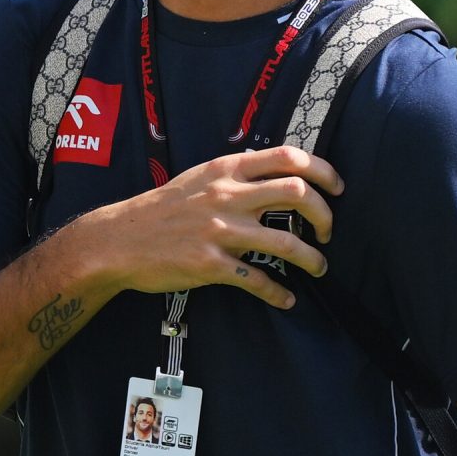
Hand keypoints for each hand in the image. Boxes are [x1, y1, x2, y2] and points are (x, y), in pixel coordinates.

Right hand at [82, 146, 343, 309]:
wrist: (119, 239)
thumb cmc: (162, 208)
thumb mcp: (200, 176)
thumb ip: (237, 174)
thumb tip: (277, 174)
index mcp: (227, 169)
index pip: (289, 157)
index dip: (322, 170)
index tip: (336, 188)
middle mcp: (227, 195)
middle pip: (297, 194)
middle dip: (324, 215)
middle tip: (329, 231)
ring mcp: (219, 231)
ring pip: (286, 243)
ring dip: (312, 259)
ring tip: (319, 267)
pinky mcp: (210, 264)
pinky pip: (257, 280)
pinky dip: (278, 293)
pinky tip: (286, 298)